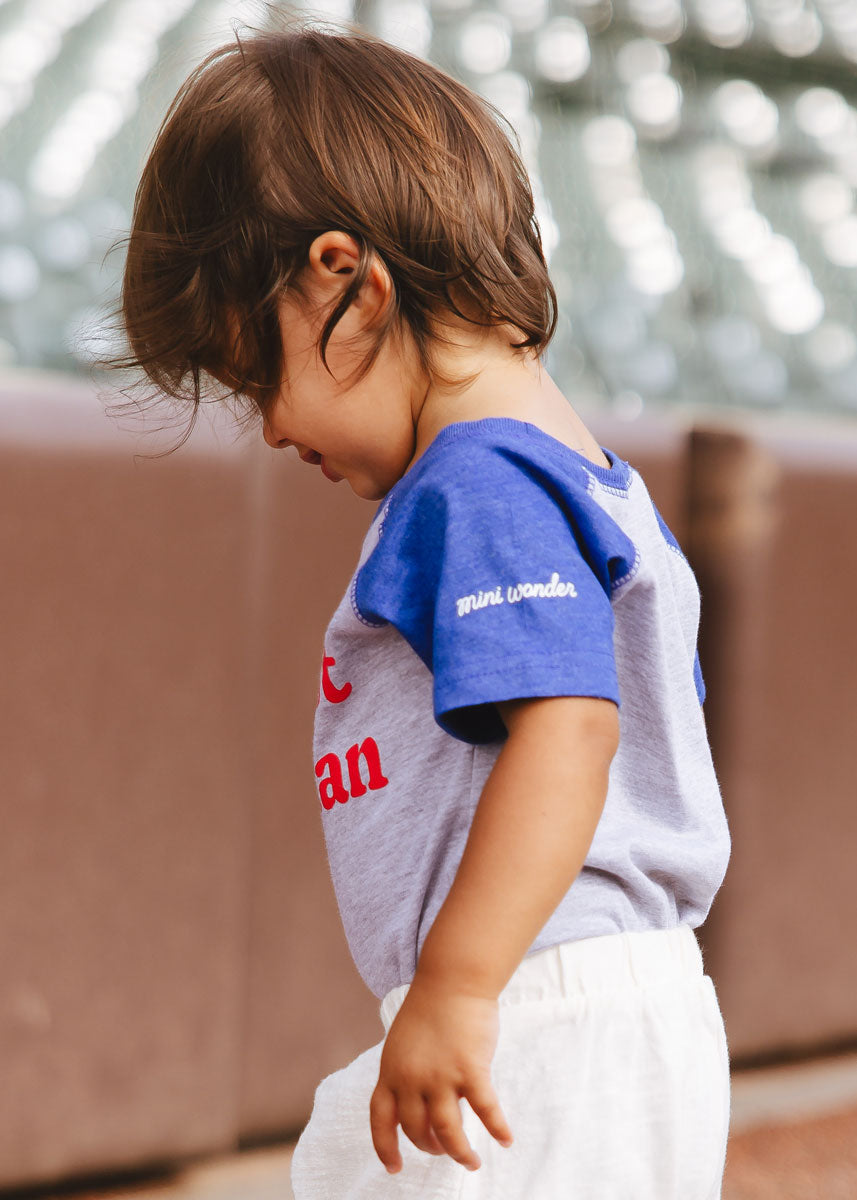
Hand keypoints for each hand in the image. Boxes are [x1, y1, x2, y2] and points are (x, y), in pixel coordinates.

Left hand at [369, 976, 513, 1174]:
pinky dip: (497, 1128)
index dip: (385, 1147)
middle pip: (417, 1130)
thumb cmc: (431, 1006)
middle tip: (444, 1150)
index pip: (380, 1120)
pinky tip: (507, 1140)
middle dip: (431, 1147)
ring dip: (459, 1152)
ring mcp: (440, 1076)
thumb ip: (406, 1072)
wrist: (453, 978)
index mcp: (391, 1070)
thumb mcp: (403, 1042)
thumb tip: (418, 1104)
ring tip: (471, 1161)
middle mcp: (411, 1078)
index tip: (394, 1167)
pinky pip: (485, 1111)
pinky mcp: (470, 1070)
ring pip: (447, 1132)